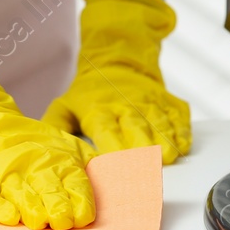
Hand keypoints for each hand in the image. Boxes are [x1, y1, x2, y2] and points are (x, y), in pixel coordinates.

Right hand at [0, 75, 96, 229]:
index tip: (82, 217)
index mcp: (59, 161)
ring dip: (31, 209)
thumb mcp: (66, 146)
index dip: (79, 202)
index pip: (75, 183)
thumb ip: (86, 164)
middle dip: (57, 207)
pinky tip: (8, 216)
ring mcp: (6, 174)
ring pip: (21, 194)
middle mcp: (34, 167)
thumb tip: (113, 179)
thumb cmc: (27, 144)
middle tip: (61, 221)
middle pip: (48, 190)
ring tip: (38, 220)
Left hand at [42, 0, 191, 163]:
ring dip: (165, 141)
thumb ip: (55, 127)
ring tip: (168, 158)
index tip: (116, 168)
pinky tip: (182, 146)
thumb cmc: (90, 92)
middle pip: (136, 128)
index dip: (113, 149)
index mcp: (99, 109)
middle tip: (147, 170)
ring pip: (160, 123)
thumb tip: (46, 151)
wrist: (119, 60)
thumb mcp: (65, 105)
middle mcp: (127, 105)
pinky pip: (179, 118)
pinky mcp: (169, 102)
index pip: (106, 131)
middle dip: (142, 149)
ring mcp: (151, 103)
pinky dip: (182, 132)